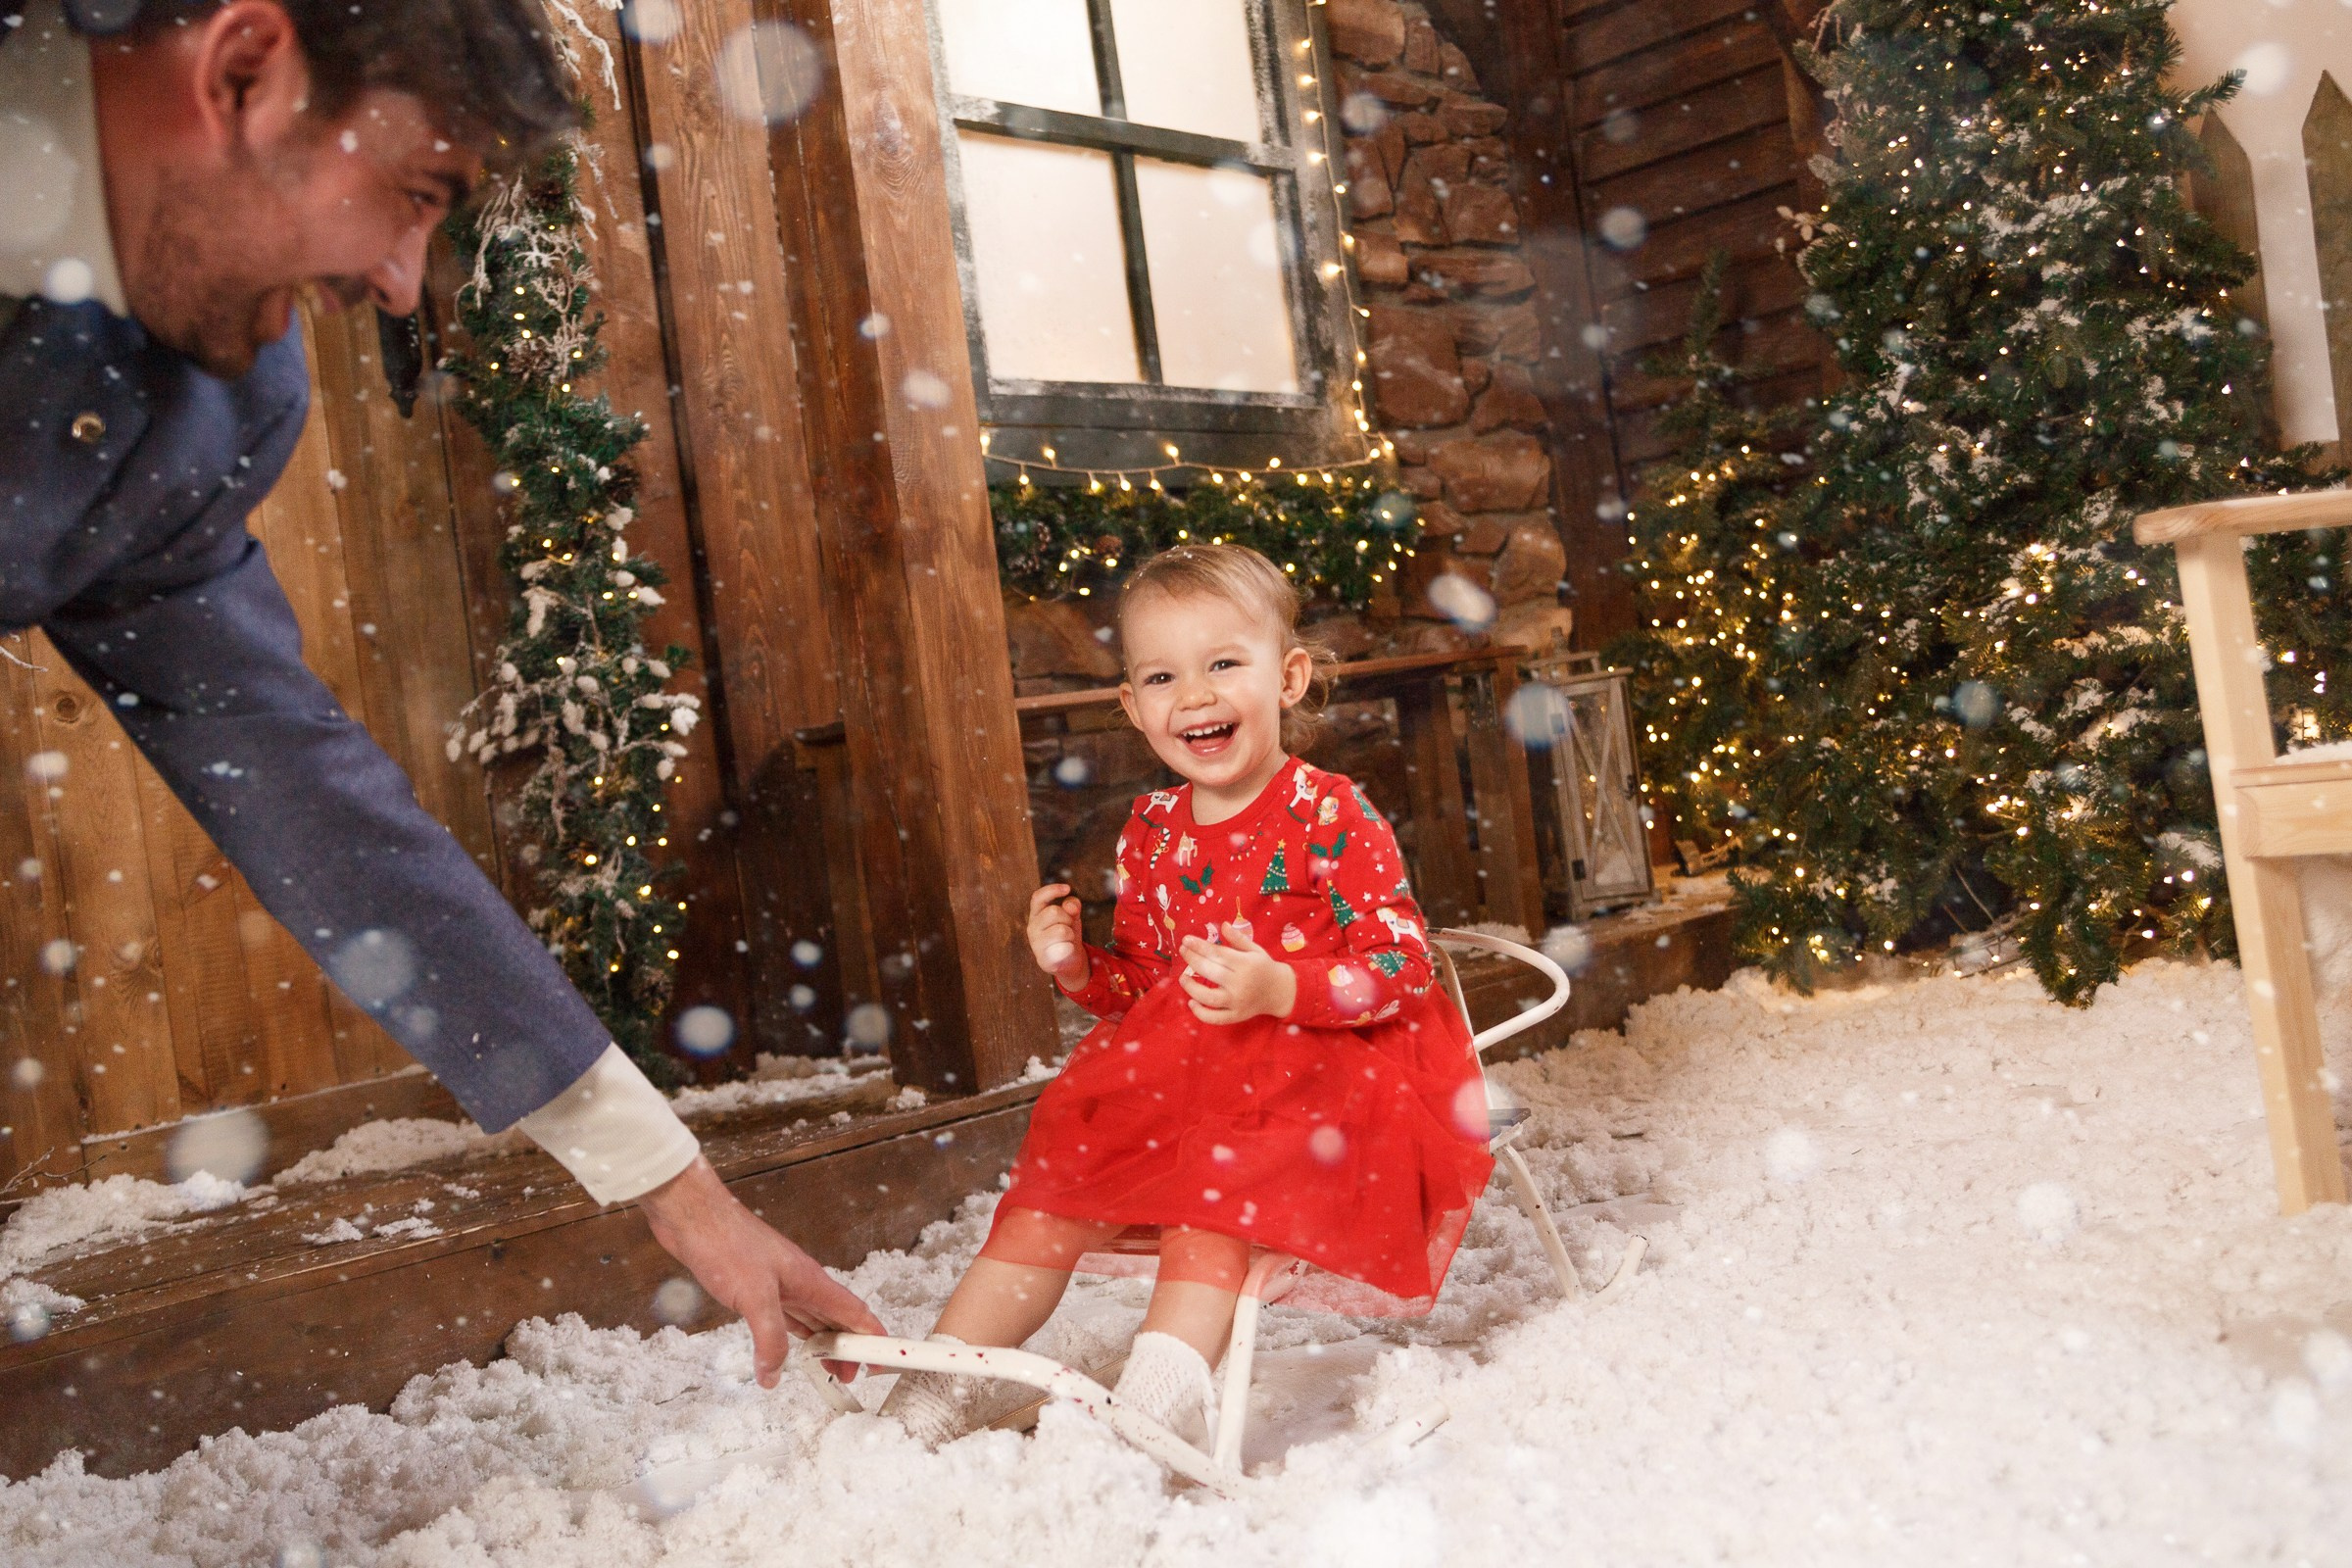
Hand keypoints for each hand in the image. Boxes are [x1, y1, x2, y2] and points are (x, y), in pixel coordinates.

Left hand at [638, 1156, 885, 1385]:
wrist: (694, 1217)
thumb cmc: (727, 1242)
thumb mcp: (753, 1296)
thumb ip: (770, 1337)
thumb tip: (774, 1375)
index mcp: (812, 1281)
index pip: (856, 1314)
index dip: (874, 1339)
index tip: (882, 1364)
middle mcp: (801, 1283)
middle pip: (838, 1320)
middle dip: (849, 1350)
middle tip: (848, 1379)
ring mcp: (779, 1284)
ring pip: (813, 1319)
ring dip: (823, 1345)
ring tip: (827, 1371)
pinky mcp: (757, 1287)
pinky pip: (785, 1318)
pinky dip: (791, 1338)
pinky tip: (787, 1349)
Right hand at [1026, 882, 1089, 987]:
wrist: (1068, 961)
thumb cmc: (1067, 934)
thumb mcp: (1072, 916)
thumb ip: (1072, 906)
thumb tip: (1070, 905)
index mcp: (1036, 914)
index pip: (1037, 897)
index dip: (1051, 890)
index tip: (1067, 888)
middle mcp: (1032, 928)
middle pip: (1054, 912)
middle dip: (1068, 917)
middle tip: (1069, 926)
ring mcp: (1036, 944)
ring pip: (1062, 930)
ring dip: (1071, 934)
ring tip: (1067, 939)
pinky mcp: (1044, 960)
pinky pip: (1065, 948)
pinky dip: (1071, 949)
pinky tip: (1066, 952)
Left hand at [1178, 921, 1296, 1024]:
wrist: (1280, 992)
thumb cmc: (1264, 967)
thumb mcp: (1255, 949)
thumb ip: (1238, 938)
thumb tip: (1222, 925)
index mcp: (1246, 965)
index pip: (1218, 954)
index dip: (1200, 946)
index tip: (1186, 940)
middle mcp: (1241, 984)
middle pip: (1211, 972)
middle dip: (1193, 960)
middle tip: (1183, 951)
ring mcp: (1237, 1002)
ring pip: (1209, 998)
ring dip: (1192, 988)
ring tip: (1183, 978)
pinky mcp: (1236, 1016)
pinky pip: (1215, 1018)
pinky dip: (1201, 1013)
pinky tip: (1192, 1002)